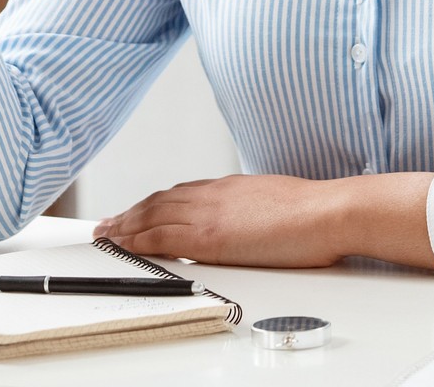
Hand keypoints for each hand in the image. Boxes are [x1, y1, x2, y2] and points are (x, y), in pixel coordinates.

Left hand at [93, 174, 353, 268]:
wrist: (326, 212)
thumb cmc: (312, 213)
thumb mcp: (272, 203)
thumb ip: (249, 210)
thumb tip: (244, 223)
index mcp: (229, 188)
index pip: (179, 194)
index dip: (153, 203)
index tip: (138, 211)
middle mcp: (213, 195)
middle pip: (158, 202)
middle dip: (130, 213)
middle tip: (108, 223)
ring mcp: (209, 213)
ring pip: (153, 215)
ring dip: (126, 225)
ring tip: (107, 234)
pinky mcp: (210, 236)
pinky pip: (162, 236)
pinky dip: (138, 239)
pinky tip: (125, 245)